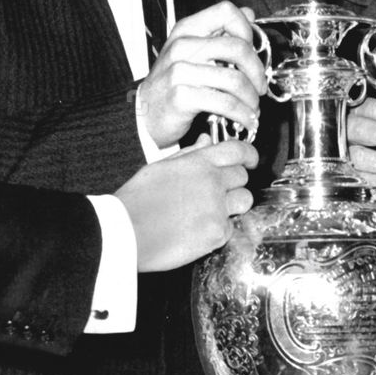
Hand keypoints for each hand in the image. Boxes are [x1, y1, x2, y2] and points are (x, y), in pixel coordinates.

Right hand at [114, 139, 255, 270]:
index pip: (237, 150)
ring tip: (210, 211)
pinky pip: (231, 228)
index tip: (250, 160)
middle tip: (217, 192)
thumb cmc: (136, 201)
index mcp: (198, 162)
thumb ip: (188, 154)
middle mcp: (212, 182)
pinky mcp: (217, 233)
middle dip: (234, 183)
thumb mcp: (160, 167)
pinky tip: (198, 230)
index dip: (248, 155)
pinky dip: (219, 230)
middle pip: (242, 176)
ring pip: (245, 201)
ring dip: (233, 205)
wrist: (125, 232)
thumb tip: (206, 141)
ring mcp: (217, 208)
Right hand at [138, 1, 266, 147]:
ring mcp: (180, 70)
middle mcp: (183, 45)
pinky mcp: (182, 96)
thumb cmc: (172, 83)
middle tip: (259, 87)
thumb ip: (219, 32)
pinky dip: (242, 114)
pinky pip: (224, 103)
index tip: (253, 52)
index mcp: (187, 29)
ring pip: (235, 80)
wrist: (144, 114)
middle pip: (238, 48)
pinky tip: (245, 120)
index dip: (247, 31)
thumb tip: (249, 14)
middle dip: (257, 72)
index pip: (227, 12)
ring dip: (251, 99)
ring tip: (253, 108)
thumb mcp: (192, 51)